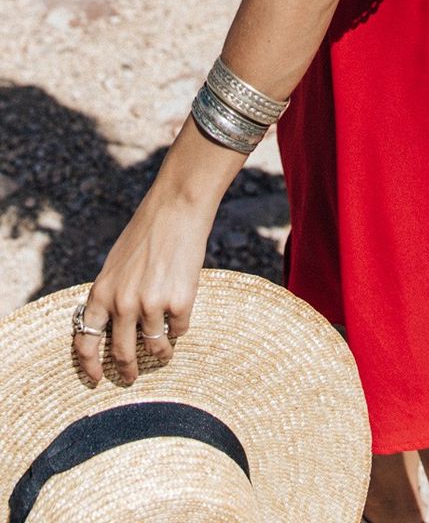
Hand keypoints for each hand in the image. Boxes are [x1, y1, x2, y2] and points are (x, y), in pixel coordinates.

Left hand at [73, 185, 212, 384]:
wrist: (176, 210)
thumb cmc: (146, 233)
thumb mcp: (116, 264)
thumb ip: (111, 294)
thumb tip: (110, 326)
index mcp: (102, 292)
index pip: (85, 341)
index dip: (90, 366)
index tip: (96, 380)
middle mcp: (123, 303)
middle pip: (122, 353)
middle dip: (128, 371)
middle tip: (132, 376)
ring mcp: (151, 305)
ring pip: (156, 346)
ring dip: (161, 352)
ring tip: (165, 350)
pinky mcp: (179, 303)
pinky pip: (180, 329)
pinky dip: (181, 325)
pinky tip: (181, 310)